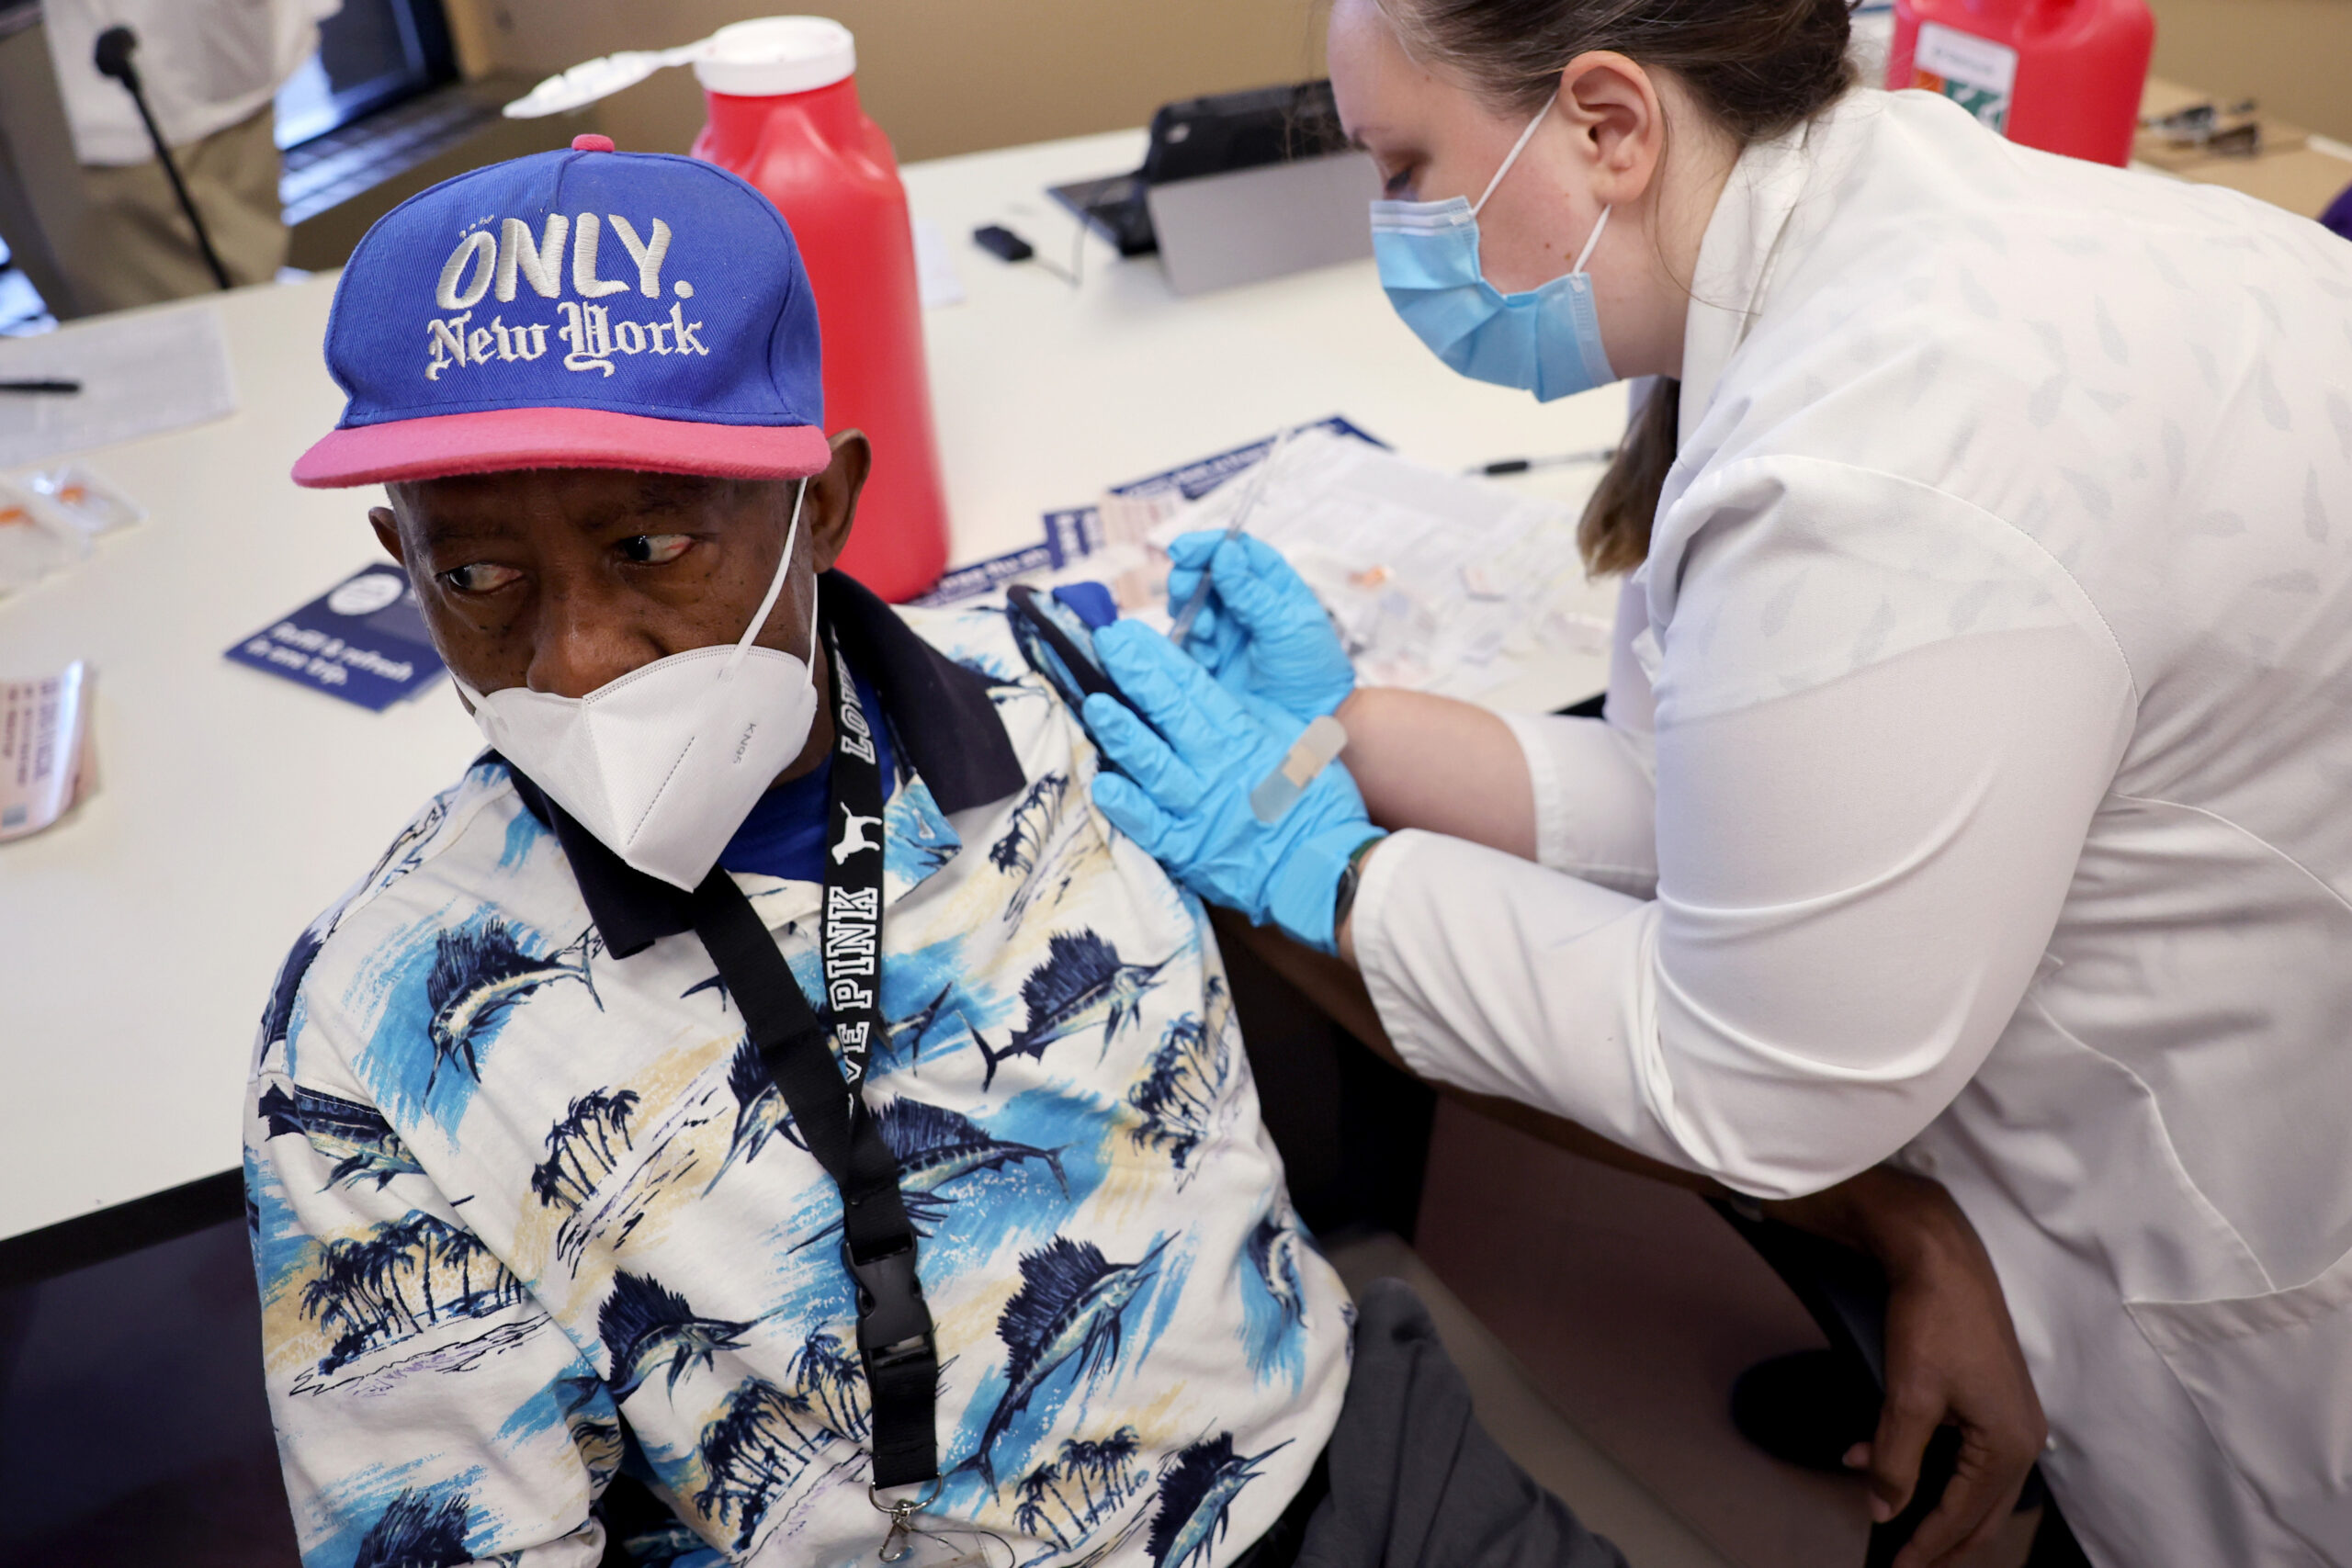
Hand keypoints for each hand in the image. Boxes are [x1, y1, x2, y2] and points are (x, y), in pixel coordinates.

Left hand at [1082, 620, 1379, 952]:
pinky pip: (1149, 826)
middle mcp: (1218, 767)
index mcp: (1246, 737)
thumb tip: (1215, 690)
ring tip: (1095, 706)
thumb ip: (1252, 718)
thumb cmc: (1316, 803)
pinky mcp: (1188, 849)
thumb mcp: (1296, 744)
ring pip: (1152, 764)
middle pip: (1170, 714)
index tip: (1129, 634)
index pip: (1193, 687)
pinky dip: (1125, 806)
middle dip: (1135, 676)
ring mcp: (1200, 809)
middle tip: (1106, 646)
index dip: (1158, 657)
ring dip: (1122, 733)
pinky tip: (1102, 783)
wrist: (1324, 868)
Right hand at [1167, 531, 1354, 721]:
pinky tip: (1208, 661)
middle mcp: (1243, 604)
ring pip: (1189, 606)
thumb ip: (1253, 593)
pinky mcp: (1207, 661)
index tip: (1185, 549)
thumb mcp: (1287, 628)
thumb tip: (1225, 553)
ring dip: (1189, 614)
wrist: (1313, 727)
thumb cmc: (1314, 675)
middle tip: (1184, 589)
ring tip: (1207, 634)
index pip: (1235, 550)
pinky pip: (1184, 643)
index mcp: (1270, 585)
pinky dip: (1189, 646)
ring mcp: (1223, 632)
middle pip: (1203, 574)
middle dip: (1188, 578)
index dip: (1208, 545)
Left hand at [1771, 1169, 2046, 1567]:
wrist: (1940, 1255)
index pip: (1966, 1518)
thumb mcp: (1909, 1398)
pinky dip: (1919, 1457)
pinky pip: (1958, 1447)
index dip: (1927, 1547)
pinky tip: (1867, 1452)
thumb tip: (1884, 1508)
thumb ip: (1896, 1461)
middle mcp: (2021, 1436)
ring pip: (1966, 1482)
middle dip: (1940, 1541)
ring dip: (1922, 1496)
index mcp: (2010, 1445)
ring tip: (1882, 1511)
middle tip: (1906, 1562)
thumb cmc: (1933, 1322)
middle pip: (1980, 1513)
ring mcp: (2009, 1415)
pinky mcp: (1989, 1395)